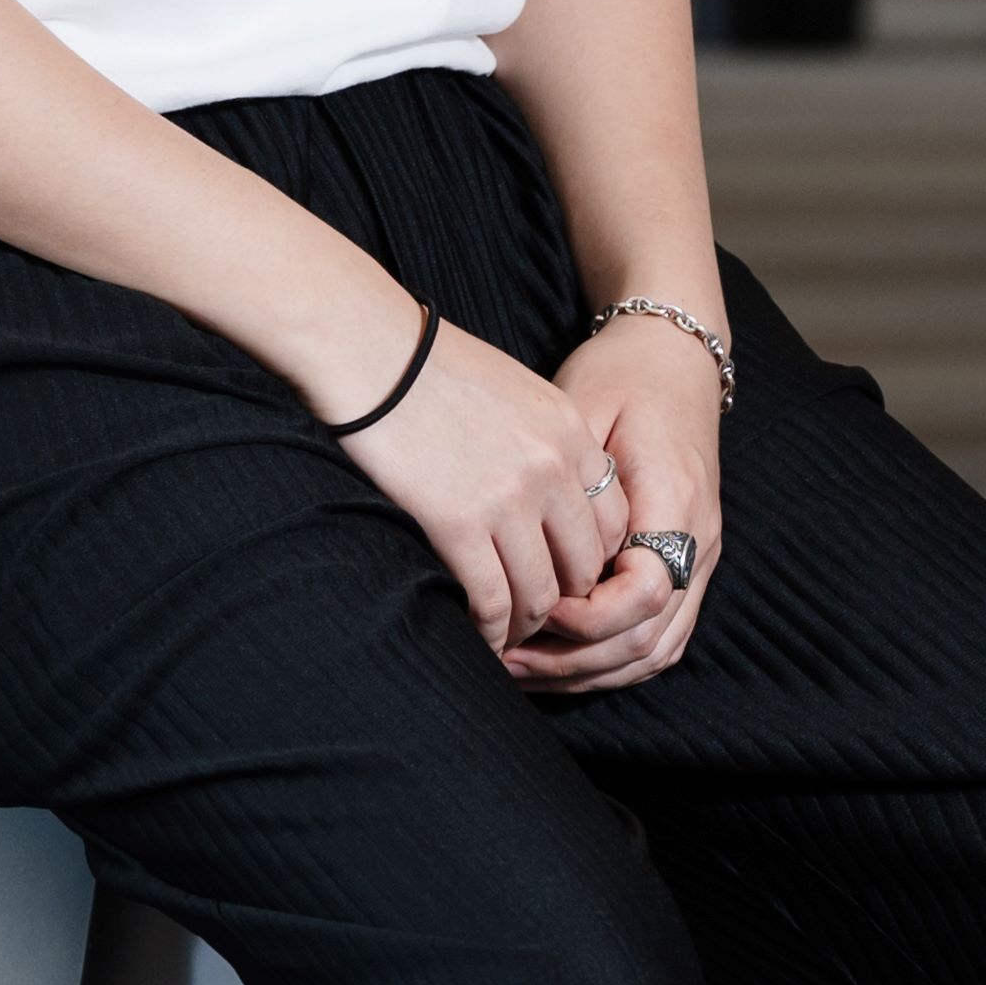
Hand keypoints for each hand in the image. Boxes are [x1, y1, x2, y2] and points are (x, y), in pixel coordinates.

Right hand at [315, 305, 637, 654]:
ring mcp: (511, 498)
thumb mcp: (514, 391)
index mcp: (571, 433)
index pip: (613, 522)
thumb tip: (543, 496)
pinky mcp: (461, 523)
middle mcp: (554, 469)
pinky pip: (492, 600)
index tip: (561, 576)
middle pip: (584, 566)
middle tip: (535, 619)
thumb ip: (542, 441)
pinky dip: (489, 630)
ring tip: (505, 635)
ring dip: (524, 625)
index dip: (589, 561)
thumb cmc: (428, 366)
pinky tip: (477, 635)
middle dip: (563, 602)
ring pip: (541, 595)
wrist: (372, 348)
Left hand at [505, 306, 723, 689]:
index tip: (532, 604)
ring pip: (655, 650)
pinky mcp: (688, 565)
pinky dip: (611, 661)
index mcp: (676, 501)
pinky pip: (660, 638)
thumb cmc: (620, 375)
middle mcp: (699, 541)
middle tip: (505, 659)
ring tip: (521, 670)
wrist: (673, 356)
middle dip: (573, 661)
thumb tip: (519, 549)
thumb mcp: (582, 410)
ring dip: (588, 671)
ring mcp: (700, 558)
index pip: (643, 594)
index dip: (585, 617)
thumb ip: (563, 481)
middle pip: (648, 639)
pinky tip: (560, 662)